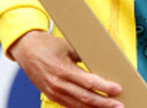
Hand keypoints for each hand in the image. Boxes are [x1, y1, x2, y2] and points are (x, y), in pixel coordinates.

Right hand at [9, 30, 123, 107]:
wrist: (27, 50)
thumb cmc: (49, 46)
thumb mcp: (69, 47)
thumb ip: (85, 56)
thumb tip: (104, 60)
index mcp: (64, 70)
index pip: (89, 82)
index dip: (104, 87)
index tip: (118, 89)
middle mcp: (58, 84)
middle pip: (85, 98)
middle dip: (104, 103)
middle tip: (120, 106)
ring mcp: (54, 92)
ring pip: (78, 105)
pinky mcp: (52, 96)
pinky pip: (70, 106)